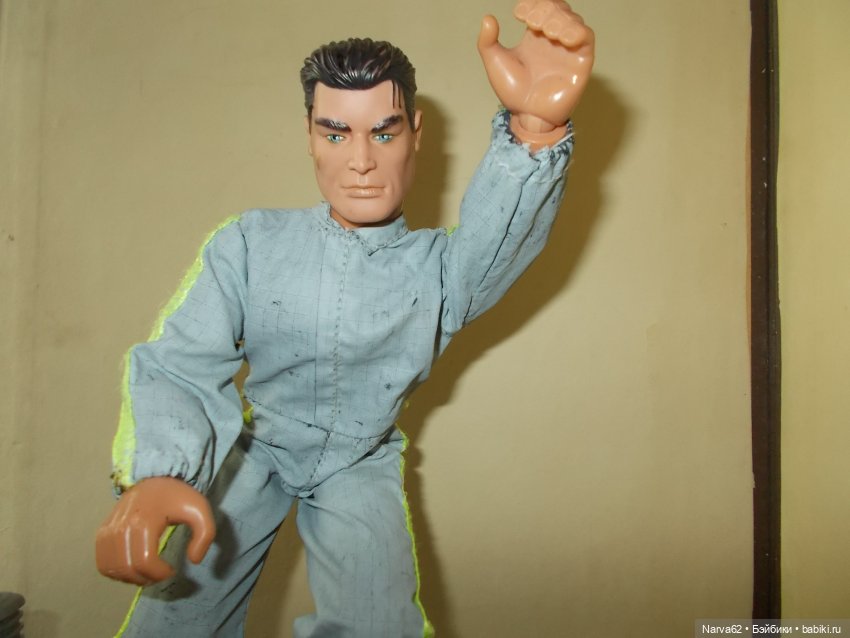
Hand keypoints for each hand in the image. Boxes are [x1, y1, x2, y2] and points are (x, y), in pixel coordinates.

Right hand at [95, 477, 215, 585]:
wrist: (155, 479)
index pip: (144, 561)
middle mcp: (122, 526)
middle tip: (160, 574)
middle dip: (147, 579)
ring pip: (112, 569)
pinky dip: (116, 572)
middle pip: (128, 568)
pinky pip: (102, 563)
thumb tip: (193, 561)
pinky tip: (133, 567)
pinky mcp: (102, 533)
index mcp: (144, 520)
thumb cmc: (178, 497)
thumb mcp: (200, 510)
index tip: (172, 570)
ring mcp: (109, 530)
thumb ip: (205, 536)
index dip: (159, 574)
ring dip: (131, 578)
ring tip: (148, 572)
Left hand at [478, 0, 593, 143]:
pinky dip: (576, 31)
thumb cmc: (514, 93)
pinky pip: (586, 38)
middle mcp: (554, 40)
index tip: (519, 13)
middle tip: (532, 22)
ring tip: (545, 30)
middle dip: (545, 9)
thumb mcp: (495, 63)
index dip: (534, 3)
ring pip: (573, 20)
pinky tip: (560, 37)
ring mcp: (568, 49)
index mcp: (536, 36)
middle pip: (559, 9)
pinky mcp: (581, 62)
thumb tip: (487, 18)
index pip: (542, 7)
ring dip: (559, 19)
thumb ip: (487, 42)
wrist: (527, 116)